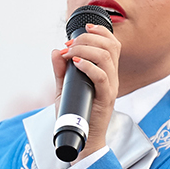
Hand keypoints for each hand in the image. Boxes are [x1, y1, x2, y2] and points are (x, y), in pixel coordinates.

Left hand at [49, 22, 121, 160]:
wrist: (82, 139)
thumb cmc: (76, 115)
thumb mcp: (64, 88)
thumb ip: (60, 70)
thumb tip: (57, 51)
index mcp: (106, 72)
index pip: (112, 44)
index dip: (100, 31)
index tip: (83, 29)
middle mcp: (112, 77)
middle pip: (110, 46)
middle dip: (88, 38)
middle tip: (70, 45)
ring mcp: (110, 87)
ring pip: (106, 57)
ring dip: (85, 49)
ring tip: (70, 54)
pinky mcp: (106, 98)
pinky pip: (101, 76)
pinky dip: (88, 66)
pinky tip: (75, 63)